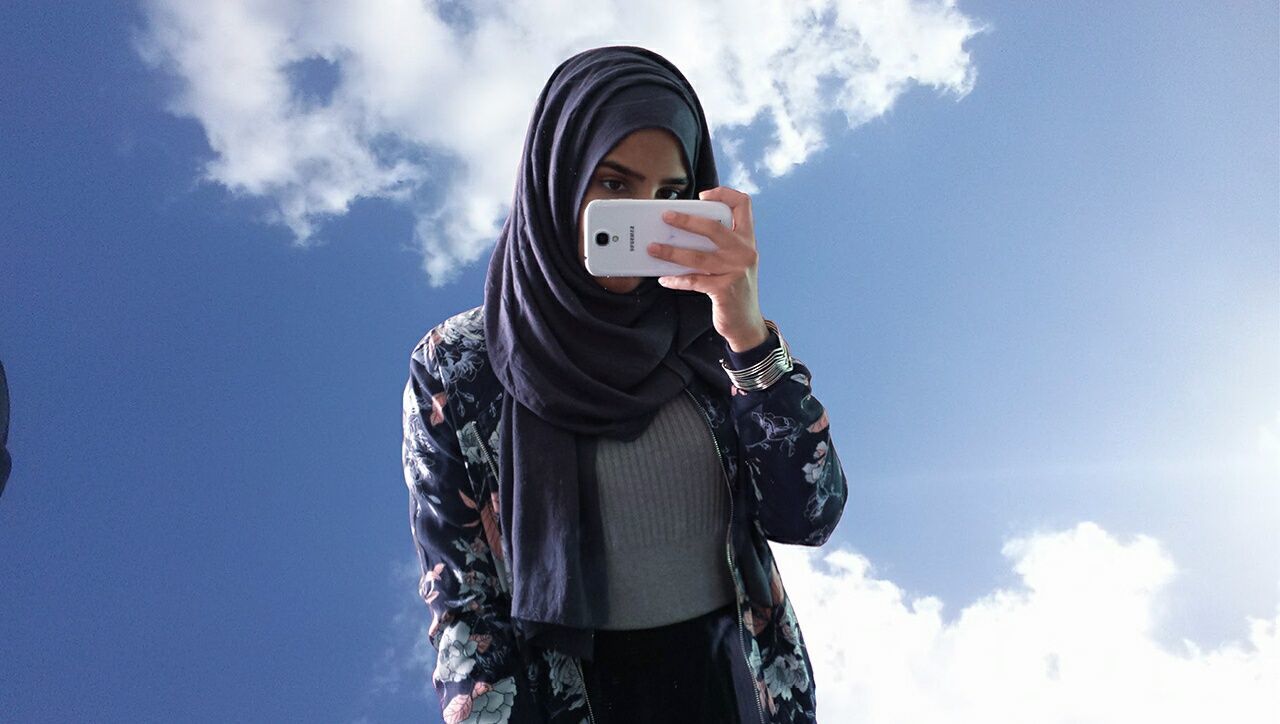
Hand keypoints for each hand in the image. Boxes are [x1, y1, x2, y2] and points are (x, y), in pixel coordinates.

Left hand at [647, 186, 768, 351]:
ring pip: (698, 256)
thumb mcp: (735, 262)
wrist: (747, 323)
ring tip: (653, 248)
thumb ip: (719, 245)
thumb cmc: (734, 289)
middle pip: (714, 227)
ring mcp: (736, 271)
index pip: (744, 204)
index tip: (703, 195)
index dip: (724, 194)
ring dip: (671, 252)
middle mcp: (745, 252)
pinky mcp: (725, 290)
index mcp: (747, 240)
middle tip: (666, 217)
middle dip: (686, 220)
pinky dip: (677, 279)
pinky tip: (664, 278)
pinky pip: (694, 280)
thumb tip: (682, 233)